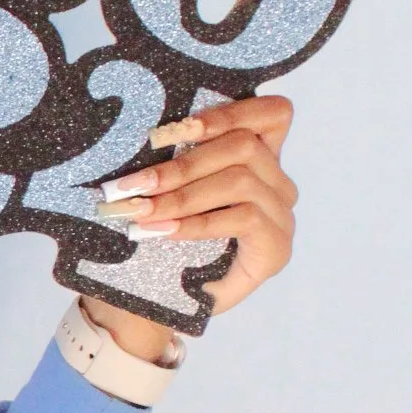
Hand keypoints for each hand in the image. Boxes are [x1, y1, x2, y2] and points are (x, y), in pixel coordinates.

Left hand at [83, 95, 298, 360]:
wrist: (167, 301)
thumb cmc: (163, 239)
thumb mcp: (172, 191)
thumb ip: (178, 158)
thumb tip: (149, 130)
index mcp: (260, 157)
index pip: (271, 114)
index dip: (230, 111)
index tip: (176, 128)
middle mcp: (278, 183)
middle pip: (244, 146)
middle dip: (181, 164)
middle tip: (130, 185)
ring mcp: (281, 216)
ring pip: (240, 181)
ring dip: (182, 195)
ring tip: (140, 211)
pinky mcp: (275, 247)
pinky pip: (242, 218)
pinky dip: (197, 223)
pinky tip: (164, 230)